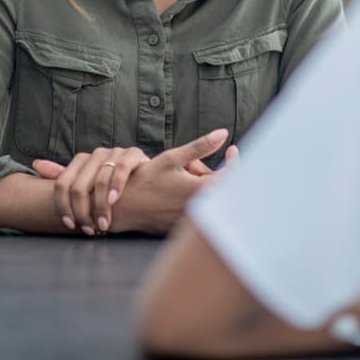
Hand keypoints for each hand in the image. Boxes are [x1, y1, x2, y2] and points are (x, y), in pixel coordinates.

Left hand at [33, 146, 148, 235]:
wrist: (147, 185)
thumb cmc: (112, 188)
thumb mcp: (87, 184)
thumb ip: (63, 176)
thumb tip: (36, 164)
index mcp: (82, 161)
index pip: (62, 183)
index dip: (63, 206)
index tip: (69, 225)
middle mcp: (96, 154)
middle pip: (79, 185)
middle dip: (82, 211)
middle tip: (88, 229)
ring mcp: (115, 152)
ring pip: (99, 180)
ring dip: (100, 206)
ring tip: (103, 225)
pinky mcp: (133, 155)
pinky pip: (121, 168)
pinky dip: (116, 186)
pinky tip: (114, 202)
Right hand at [109, 128, 229, 234]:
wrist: (124, 207)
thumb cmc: (145, 180)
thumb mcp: (172, 158)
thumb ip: (200, 146)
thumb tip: (223, 133)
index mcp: (201, 190)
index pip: (232, 175)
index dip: (234, 160)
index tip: (230, 150)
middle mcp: (200, 208)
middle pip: (220, 187)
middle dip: (212, 173)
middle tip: (193, 165)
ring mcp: (193, 220)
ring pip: (208, 198)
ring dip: (202, 185)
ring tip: (181, 178)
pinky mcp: (185, 226)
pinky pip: (198, 209)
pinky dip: (194, 197)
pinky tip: (177, 191)